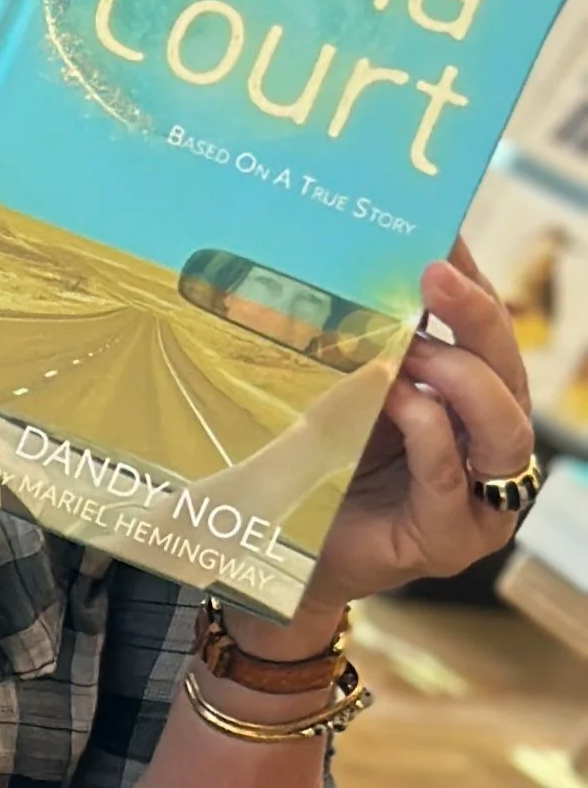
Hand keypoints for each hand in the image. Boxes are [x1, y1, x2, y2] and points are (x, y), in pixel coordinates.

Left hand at [300, 241, 536, 624]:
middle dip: (475, 316)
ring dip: (458, 377)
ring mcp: (479, 498)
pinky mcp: (451, 538)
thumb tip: (349, 261)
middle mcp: (488, 447)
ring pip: (503, 426)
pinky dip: (429, 432)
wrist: (278, 554)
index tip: (443, 233)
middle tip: (434, 275)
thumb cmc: (317, 468)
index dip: (472, 282)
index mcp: (470, 403)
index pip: (486, 334)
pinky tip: (401, 402)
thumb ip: (364, 344)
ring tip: (411, 350)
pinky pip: (454, 475)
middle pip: (508, 370)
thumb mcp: (343, 390)